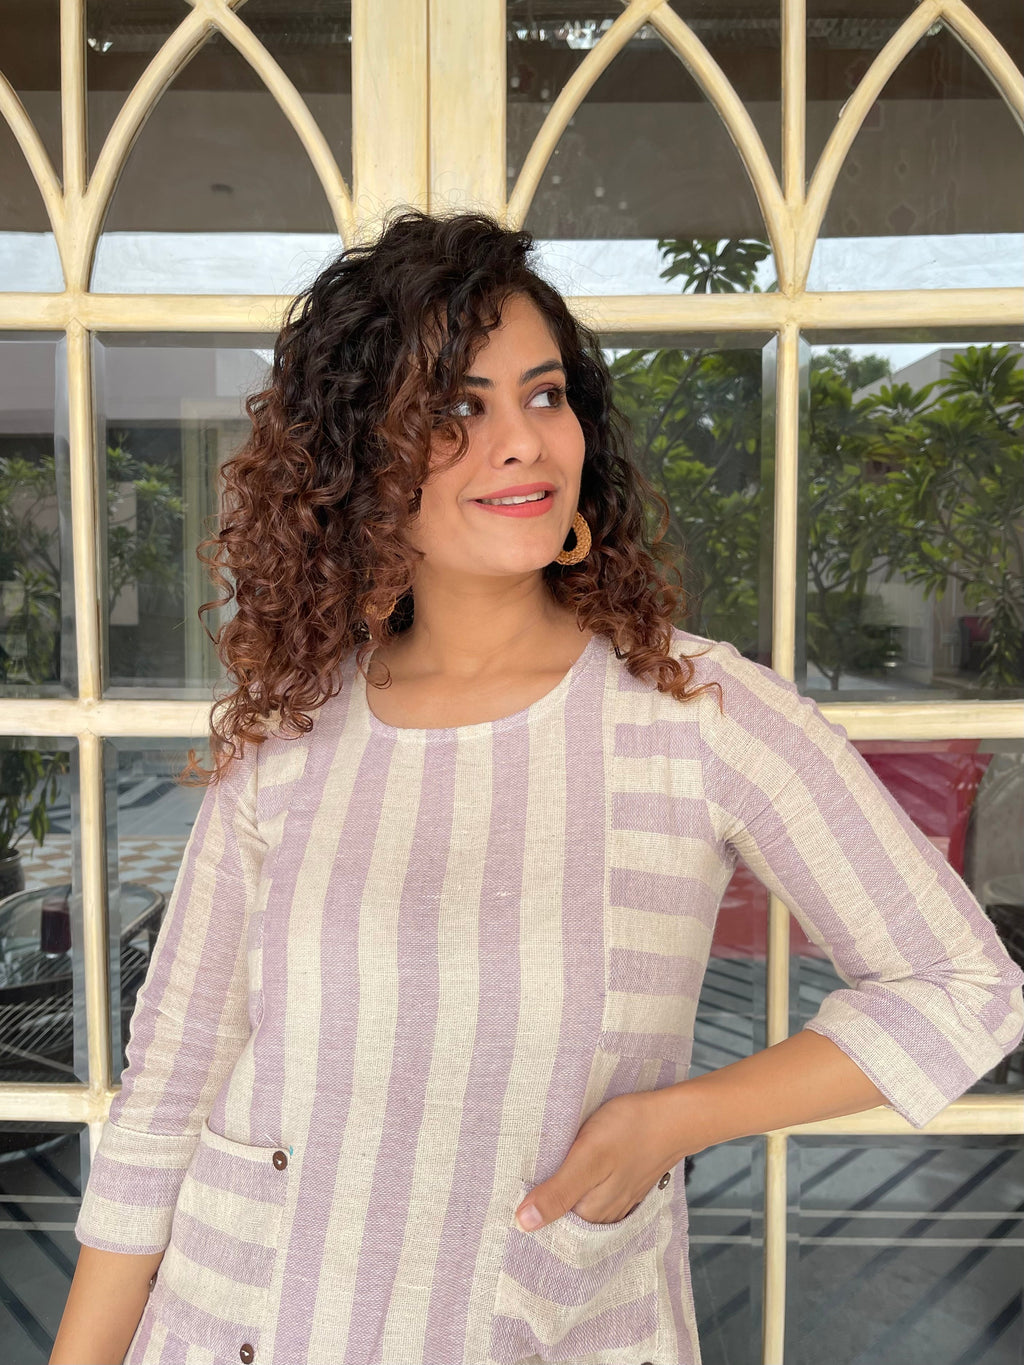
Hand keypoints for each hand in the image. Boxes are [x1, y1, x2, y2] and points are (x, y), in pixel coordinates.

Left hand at [514, 1087, 698, 1231]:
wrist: (673, 1116)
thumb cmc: (630, 1130)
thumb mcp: (588, 1156)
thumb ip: (558, 1191)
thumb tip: (524, 1223)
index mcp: (591, 1213)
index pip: (549, 1225)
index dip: (527, 1210)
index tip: (505, 1197)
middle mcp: (603, 1214)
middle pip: (562, 1216)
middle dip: (541, 1202)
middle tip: (514, 1181)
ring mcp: (616, 1200)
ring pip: (577, 1204)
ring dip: (559, 1192)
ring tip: (535, 1175)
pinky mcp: (622, 1183)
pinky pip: (592, 1193)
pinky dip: (577, 1185)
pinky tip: (568, 1170)